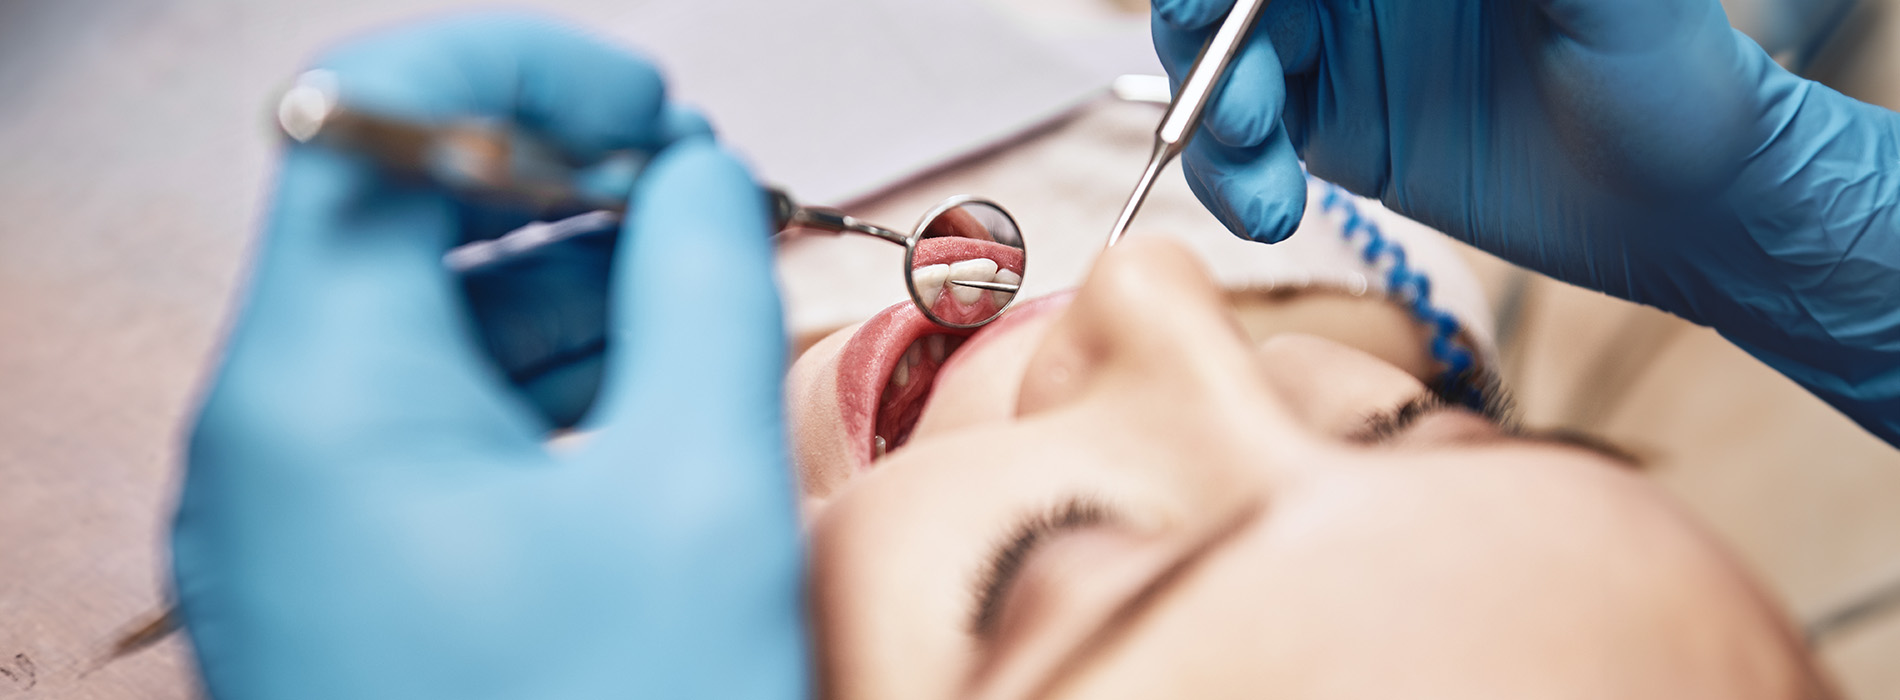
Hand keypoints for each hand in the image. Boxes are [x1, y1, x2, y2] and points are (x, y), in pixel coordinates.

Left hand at [172, 15, 806, 698]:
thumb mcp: (696, 485)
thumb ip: (699, 283)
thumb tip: (693, 177)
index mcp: (315, 395)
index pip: (370, 123)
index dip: (519, 75)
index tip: (645, 102)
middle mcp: (270, 447)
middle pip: (394, 218)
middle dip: (558, 176)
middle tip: (698, 188)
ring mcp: (299, 521)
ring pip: (420, 320)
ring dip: (562, 273)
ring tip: (699, 277)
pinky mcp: (346, 578)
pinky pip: (430, 420)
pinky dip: (538, 372)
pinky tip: (648, 373)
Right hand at [1153, 0, 1899, 441]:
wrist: (1684, 203)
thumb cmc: (1667, 67)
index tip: (1225, 12)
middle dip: (1204, 26)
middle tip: (1225, 95)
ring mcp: (1338, 43)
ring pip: (1219, 55)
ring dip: (1210, 110)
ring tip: (1256, 165)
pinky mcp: (1330, 125)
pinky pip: (1242, 139)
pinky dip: (1231, 174)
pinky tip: (1267, 209)